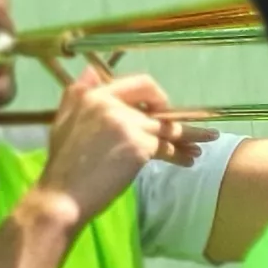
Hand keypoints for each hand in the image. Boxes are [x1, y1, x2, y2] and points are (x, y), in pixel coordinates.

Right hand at [32, 69, 194, 223]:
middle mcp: (112, 105)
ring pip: (167, 128)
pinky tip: (189, 161)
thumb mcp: (63, 122)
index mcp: (93, 96)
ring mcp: (127, 124)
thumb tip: (90, 70)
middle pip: (157, 105)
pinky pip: (167, 148)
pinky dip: (179, 155)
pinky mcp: (139, 146)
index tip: (161, 110)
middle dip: (176, 117)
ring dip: (188, 136)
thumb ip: (77, 95)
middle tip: (192, 130)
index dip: (155, 96)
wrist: (62, 197)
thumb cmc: (63, 165)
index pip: (137, 84)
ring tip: (206, 142)